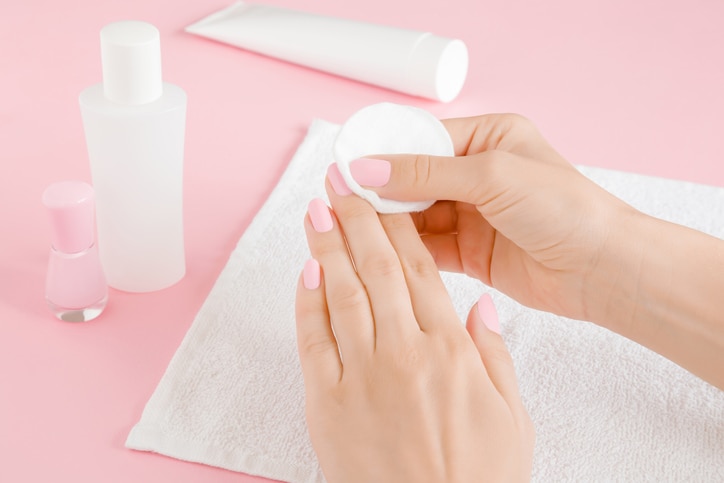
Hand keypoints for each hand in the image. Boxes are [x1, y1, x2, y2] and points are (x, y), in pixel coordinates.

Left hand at [294, 171, 533, 482]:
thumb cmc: (478, 478)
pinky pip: (314, 340)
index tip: (384, 196)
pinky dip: (308, 302)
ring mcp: (362, 376)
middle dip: (357, 219)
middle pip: (377, 269)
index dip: (398, 227)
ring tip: (319, 210)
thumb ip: (494, 353)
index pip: (420, 270)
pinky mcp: (327, 403)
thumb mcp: (512, 416)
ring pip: (342, 293)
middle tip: (341, 183)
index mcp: (451, 351)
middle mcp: (404, 353)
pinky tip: (308, 271)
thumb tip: (478, 304)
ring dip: (328, 247)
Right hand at [346, 114, 637, 321]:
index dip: (384, 154)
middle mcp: (477, 174)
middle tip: (339, 198)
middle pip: (414, 179)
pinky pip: (426, 246)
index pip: (422, 141)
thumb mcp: (491, 176)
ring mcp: (472, 214)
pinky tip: (377, 250)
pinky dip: (403, 248)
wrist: (601, 269)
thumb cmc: (563, 209)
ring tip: (349, 225)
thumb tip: (367, 169)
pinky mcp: (469, 251)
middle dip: (380, 190)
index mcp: (487, 138)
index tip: (346, 166)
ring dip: (388, 222)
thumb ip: (426, 173)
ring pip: (416, 215)